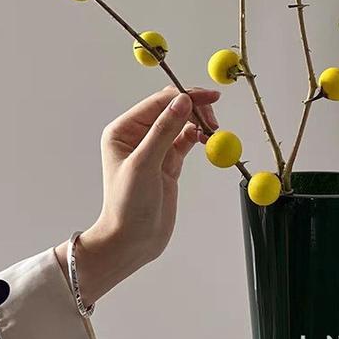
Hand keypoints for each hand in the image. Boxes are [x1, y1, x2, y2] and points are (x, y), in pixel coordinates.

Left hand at [55, 86, 219, 305]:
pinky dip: (199, 138)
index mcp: (123, 130)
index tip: (209, 99)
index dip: (184, 97)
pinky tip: (209, 140)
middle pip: (171, 110)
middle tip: (215, 120)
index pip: (158, 103)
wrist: (133, 240)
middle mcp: (137, 136)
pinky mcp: (169, 165)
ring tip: (215, 132)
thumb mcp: (145, 164)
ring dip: (199, 124)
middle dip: (194, 109)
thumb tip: (183, 101)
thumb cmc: (128, 205)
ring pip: (181, 125)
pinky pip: (186, 142)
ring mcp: (155, 150)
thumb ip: (164, 131)